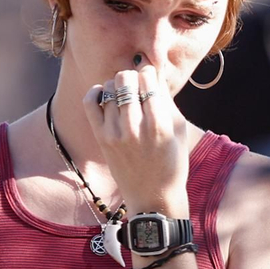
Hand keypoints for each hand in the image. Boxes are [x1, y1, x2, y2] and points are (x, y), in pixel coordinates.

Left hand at [81, 61, 189, 216]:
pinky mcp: (102, 139)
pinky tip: (104, 94)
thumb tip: (154, 70)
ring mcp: (116, 134)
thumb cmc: (172, 163)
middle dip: (132, 76)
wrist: (154, 198)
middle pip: (126, 79)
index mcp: (161, 125)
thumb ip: (167, 100)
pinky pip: (91, 103)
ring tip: (125, 96)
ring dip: (118, 86)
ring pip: (110, 89)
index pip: (148, 79)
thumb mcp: (178, 130)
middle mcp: (137, 128)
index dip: (149, 72)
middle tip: (137, 86)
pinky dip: (96, 92)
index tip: (151, 78)